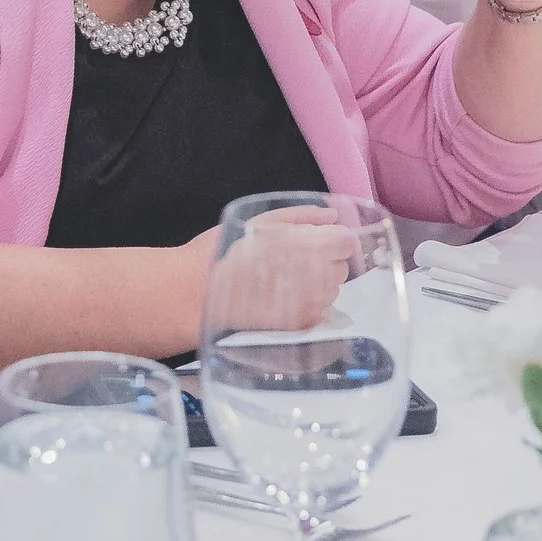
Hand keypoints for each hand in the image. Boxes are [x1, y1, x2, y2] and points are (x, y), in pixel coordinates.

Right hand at [196, 209, 354, 335]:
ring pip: (332, 290)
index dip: (332, 240)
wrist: (195, 295)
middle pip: (341, 267)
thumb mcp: (257, 221)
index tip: (315, 242)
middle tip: (292, 261)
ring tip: (284, 281)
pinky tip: (282, 299)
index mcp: (309, 245)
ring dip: (317, 284)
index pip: (346, 243)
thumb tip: (331, 216)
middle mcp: (317, 276)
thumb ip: (299, 215)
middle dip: (324, 262)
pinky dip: (307, 304)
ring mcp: (311, 304)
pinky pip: (319, 311)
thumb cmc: (221, 253)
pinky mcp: (301, 325)